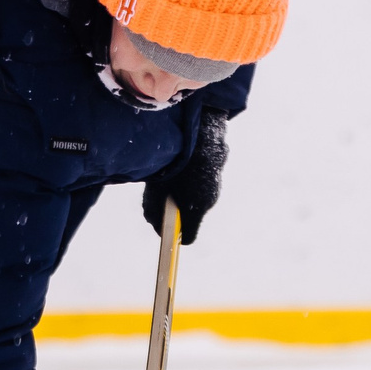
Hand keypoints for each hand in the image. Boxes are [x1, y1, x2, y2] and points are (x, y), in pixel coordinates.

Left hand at [142, 111, 226, 244]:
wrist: (199, 132)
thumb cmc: (173, 162)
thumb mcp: (156, 189)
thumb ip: (153, 211)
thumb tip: (155, 225)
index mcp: (194, 209)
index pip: (189, 237)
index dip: (176, 236)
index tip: (167, 230)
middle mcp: (208, 202)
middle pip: (191, 219)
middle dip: (177, 213)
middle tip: (162, 197)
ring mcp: (215, 190)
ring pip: (196, 202)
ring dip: (184, 197)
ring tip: (172, 178)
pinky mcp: (217, 177)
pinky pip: (201, 189)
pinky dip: (191, 186)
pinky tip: (184, 170)